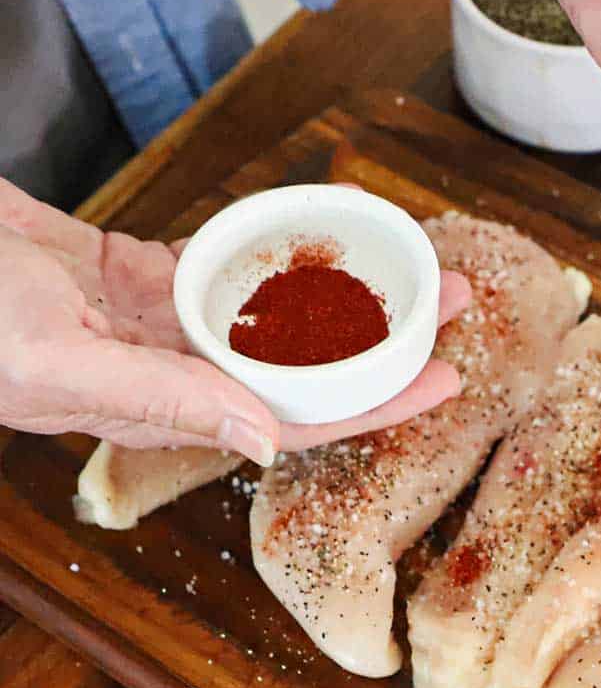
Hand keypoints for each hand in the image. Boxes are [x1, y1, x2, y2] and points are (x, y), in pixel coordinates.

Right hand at [0, 179, 469, 463]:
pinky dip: (271, 262)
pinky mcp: (133, 277)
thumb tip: (266, 436)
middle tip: (456, 301)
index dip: (377, 403)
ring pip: (272, 319)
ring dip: (343, 299)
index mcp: (162, 410)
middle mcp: (172, 377)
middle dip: (385, 342)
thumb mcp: (57, 358)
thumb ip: (160, 399)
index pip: (298, 419)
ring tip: (412, 270)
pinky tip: (321, 252)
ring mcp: (155, 327)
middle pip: (304, 367)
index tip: (446, 378)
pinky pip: (222, 273)